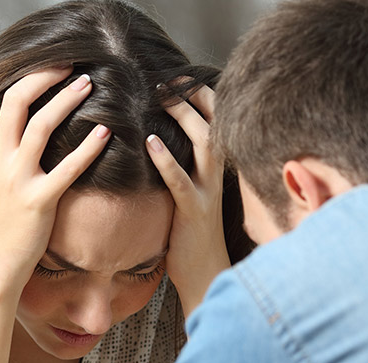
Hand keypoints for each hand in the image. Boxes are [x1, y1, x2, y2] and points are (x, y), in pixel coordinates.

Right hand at [0, 67, 111, 296]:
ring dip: (67, 101)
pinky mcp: (38, 202)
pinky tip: (105, 135)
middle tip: (74, 65)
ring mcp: (17, 180)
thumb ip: (4, 158)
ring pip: (41, 126)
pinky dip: (87, 148)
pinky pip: (66, 169)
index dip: (32, 78)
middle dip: (47, 77)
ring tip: (89, 85)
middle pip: (19, 101)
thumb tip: (24, 137)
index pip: (6, 101)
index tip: (55, 67)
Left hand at [146, 85, 230, 316]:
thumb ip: (183, 171)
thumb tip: (159, 145)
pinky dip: (166, 160)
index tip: (181, 78)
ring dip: (184, 118)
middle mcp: (218, 177)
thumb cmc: (192, 239)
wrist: (208, 278)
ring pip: (204, 145)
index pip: (217, 124)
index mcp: (217, 171)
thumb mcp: (191, 198)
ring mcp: (208, 193)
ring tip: (163, 97)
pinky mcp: (194, 212)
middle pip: (214, 125)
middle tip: (170, 78)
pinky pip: (181, 181)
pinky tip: (150, 142)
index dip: (202, 99)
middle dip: (194, 98)